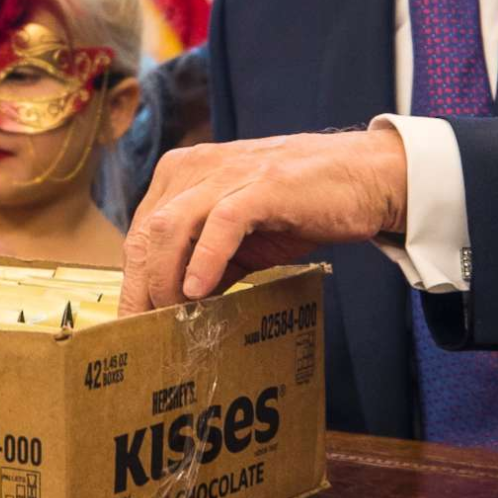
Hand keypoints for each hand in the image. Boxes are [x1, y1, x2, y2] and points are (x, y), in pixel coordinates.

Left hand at [120, 127, 407, 313]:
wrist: (365, 178)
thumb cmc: (301, 206)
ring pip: (171, 226)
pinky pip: (220, 223)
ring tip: (170, 315)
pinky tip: (198, 292)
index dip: (133, 281)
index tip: (131, 323)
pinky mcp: (262, 186)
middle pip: (147, 233)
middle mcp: (196, 167)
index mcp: (184, 174)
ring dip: (164, 277)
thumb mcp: (244, 237)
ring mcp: (228, 173)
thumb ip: (209, 263)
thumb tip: (178, 308)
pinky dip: (204, 260)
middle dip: (140, 286)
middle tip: (143, 331)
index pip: (141, 233)